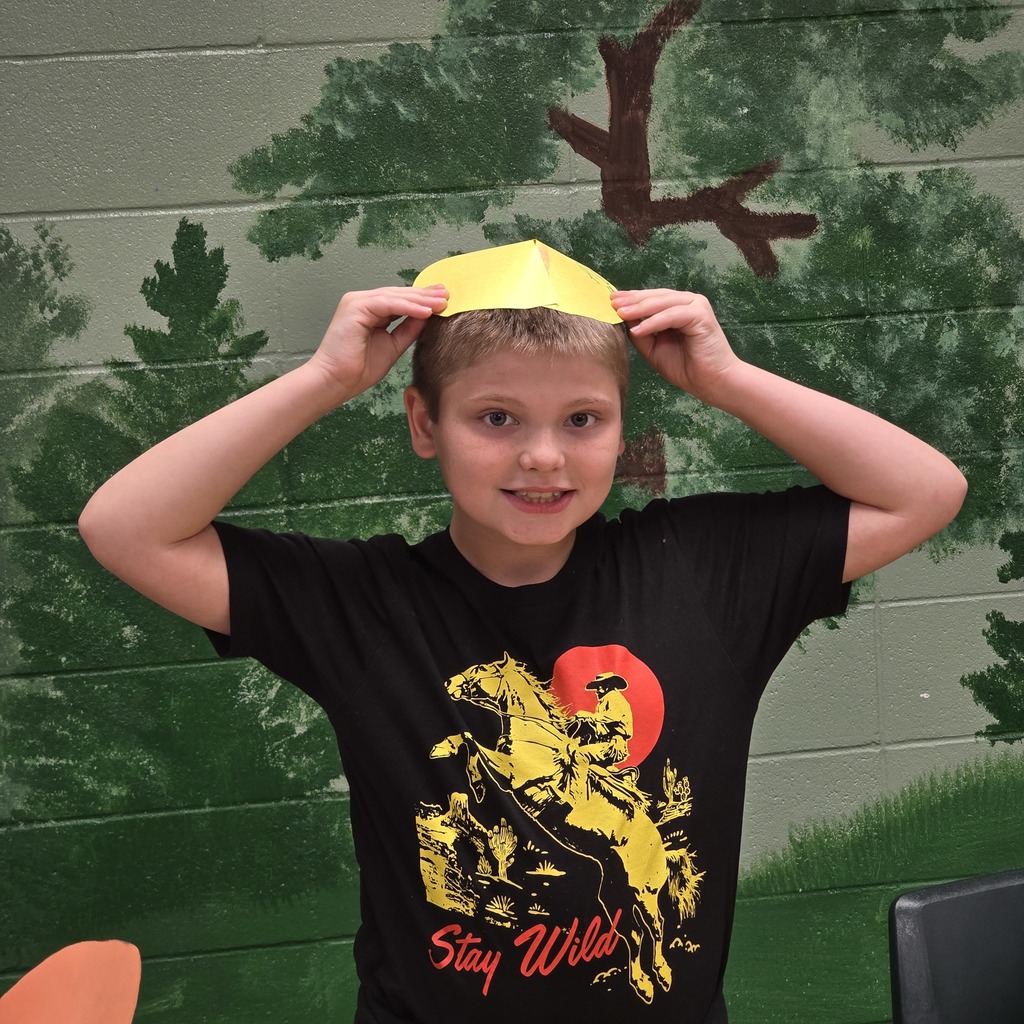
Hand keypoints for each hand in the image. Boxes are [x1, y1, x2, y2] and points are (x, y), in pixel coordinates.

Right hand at [310, 285, 448, 401]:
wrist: (336, 382)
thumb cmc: (358, 370)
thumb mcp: (392, 346)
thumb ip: (407, 330)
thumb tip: (427, 317)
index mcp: (369, 311)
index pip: (400, 301)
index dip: (422, 300)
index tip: (443, 301)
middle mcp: (362, 302)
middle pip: (399, 295)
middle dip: (425, 295)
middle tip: (448, 295)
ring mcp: (356, 302)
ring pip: (395, 296)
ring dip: (420, 299)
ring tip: (442, 302)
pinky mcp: (355, 306)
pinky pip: (387, 304)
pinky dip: (408, 307)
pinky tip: (426, 311)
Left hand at [611, 290, 739, 403]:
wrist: (711, 383)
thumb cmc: (686, 368)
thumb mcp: (654, 349)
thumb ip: (641, 334)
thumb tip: (623, 319)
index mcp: (678, 308)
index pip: (651, 298)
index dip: (631, 299)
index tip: (610, 302)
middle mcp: (688, 303)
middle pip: (655, 297)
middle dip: (632, 300)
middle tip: (611, 303)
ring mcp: (696, 306)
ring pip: (663, 303)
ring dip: (640, 308)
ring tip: (621, 314)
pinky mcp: (701, 315)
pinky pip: (672, 315)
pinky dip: (654, 322)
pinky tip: (638, 330)